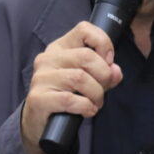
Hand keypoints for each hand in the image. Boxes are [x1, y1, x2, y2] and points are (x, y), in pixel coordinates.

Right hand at [20, 21, 122, 153]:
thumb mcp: (87, 81)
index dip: (103, 43)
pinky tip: (87, 111)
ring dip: (96, 94)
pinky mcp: (38, 98)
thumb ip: (103, 73)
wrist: (40, 124)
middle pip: (86, 56)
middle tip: (104, 90)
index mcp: (59, 48)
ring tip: (95, 103)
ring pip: (80, 78)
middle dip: (104, 76)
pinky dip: (86, 107)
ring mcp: (41, 78)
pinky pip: (70, 99)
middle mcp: (47, 59)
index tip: (109, 61)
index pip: (84, 30)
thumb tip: (115, 71)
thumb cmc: (64, 98)